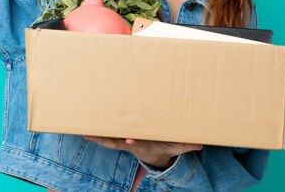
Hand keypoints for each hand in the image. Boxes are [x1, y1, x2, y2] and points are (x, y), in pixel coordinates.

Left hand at [84, 136, 202, 168]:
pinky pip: (106, 136)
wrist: (153, 154)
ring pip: (108, 140)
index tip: (129, 139)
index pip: (137, 143)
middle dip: (106, 140)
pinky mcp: (119, 138)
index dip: (133, 141)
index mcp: (143, 144)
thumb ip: (186, 145)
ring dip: (97, 136)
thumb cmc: (164, 147)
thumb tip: (200, 144)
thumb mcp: (175, 146)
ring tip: (84, 132)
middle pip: (116, 142)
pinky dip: (97, 134)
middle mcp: (130, 143)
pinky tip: (85, 129)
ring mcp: (123, 142)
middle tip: (94, 136)